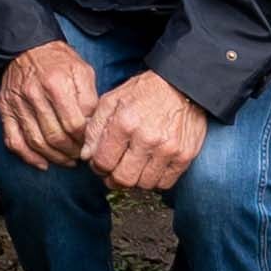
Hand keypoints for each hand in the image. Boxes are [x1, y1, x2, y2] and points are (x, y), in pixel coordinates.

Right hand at [0, 37, 105, 171]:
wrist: (27, 47)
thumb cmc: (58, 60)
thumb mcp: (82, 70)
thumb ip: (90, 98)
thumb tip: (93, 126)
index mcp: (55, 83)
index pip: (74, 124)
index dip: (85, 139)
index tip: (91, 143)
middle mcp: (33, 94)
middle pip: (55, 136)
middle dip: (72, 152)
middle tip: (80, 155)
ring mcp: (16, 104)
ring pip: (36, 142)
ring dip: (54, 157)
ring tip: (67, 159)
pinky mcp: (5, 110)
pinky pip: (13, 141)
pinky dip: (27, 157)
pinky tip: (42, 163)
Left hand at [83, 71, 210, 196]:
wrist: (182, 86)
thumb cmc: (144, 92)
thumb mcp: (111, 101)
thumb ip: (94, 128)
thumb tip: (87, 156)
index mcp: (124, 123)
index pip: (103, 162)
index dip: (97, 167)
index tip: (100, 164)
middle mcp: (146, 139)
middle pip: (123, 179)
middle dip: (114, 179)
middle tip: (114, 171)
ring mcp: (167, 149)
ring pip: (143, 185)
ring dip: (135, 180)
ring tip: (133, 167)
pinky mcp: (184, 156)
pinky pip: (164, 183)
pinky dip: (155, 181)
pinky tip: (150, 168)